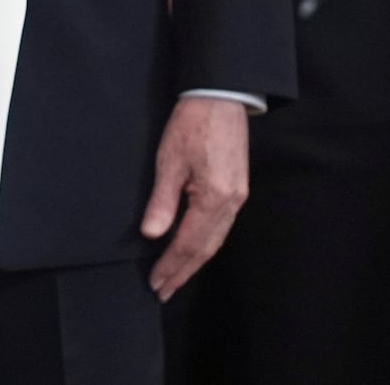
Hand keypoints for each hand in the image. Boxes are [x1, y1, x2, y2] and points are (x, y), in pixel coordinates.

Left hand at [139, 95, 248, 300]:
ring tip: (174, 278)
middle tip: (162, 291)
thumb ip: (162, 201)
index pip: (188, 243)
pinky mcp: (238, 190)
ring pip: (215, 241)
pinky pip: (221, 228)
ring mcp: (238, 198)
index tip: (155, 283)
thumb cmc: (192, 124)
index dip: (171, 265)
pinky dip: (205, 244)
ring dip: (194, 262)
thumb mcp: (169, 161)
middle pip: (205, 249)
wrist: (221, 98)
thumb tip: (151, 234)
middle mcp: (232, 204)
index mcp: (214, 198)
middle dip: (182, 272)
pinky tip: (193, 251)